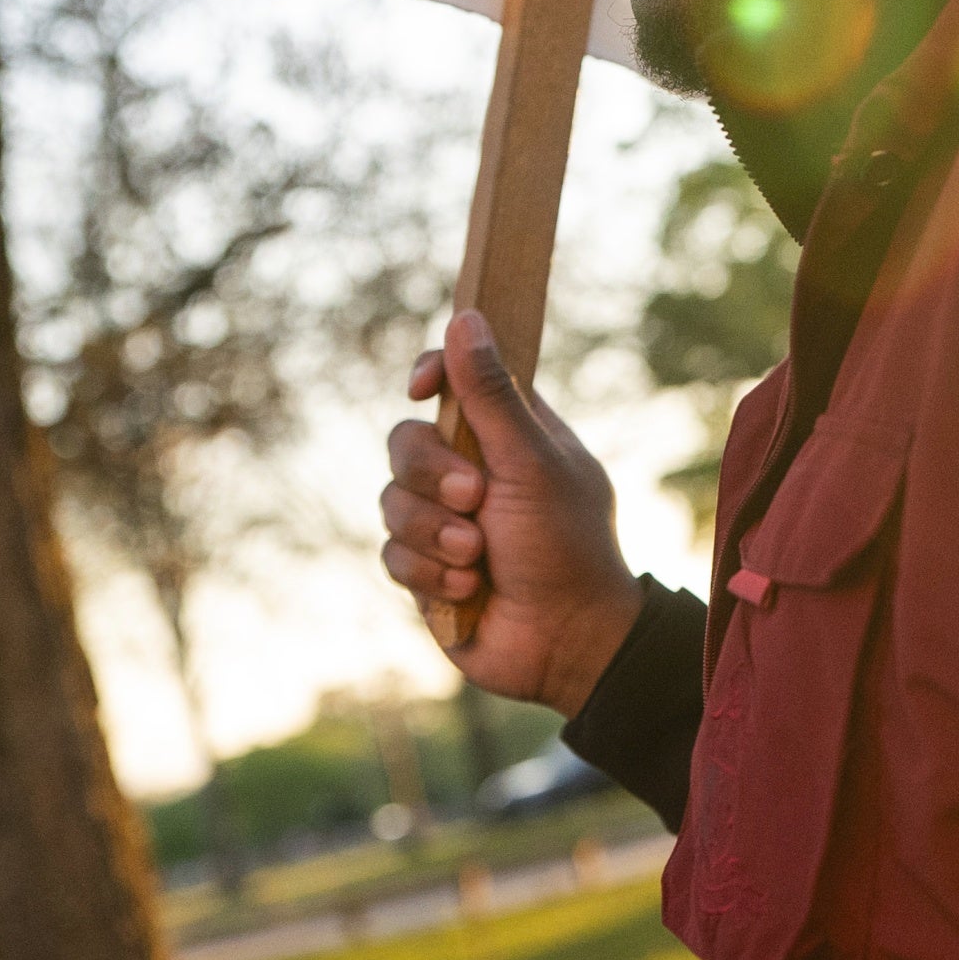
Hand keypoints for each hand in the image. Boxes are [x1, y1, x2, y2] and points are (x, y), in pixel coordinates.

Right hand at [379, 311, 641, 713]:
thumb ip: (491, 396)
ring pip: (391, 500)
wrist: (565, 641)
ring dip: (434, 533)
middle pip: (405, 442)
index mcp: (509, 433)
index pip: (452, 381)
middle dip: (432, 474)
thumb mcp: (532, 462)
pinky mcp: (425, 569)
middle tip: (477, 500)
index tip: (421, 387)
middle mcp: (472, 470)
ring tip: (477, 558)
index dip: (430, 375)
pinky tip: (468, 591)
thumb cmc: (567, 546)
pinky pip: (391, 553)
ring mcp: (444, 521)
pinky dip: (428, 573)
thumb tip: (465, 317)